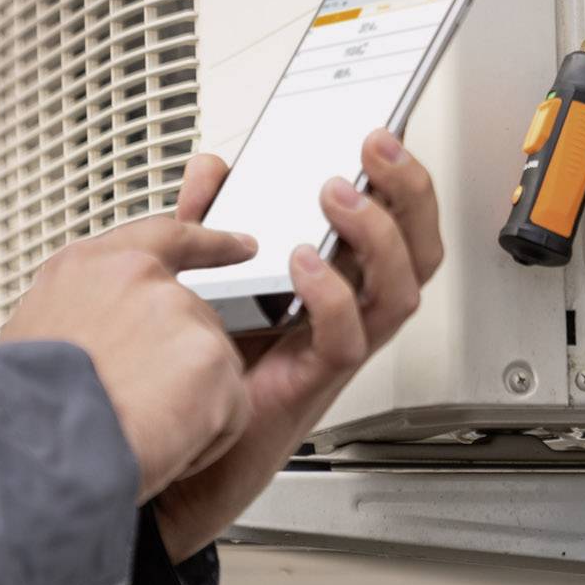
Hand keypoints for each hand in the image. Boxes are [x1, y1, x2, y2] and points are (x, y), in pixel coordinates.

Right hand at [0, 215, 256, 502]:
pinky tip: (160, 449)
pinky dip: (205, 443)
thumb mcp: (29, 341)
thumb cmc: (21, 414)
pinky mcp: (210, 356)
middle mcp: (137, 278)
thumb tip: (91, 337)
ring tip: (134, 431)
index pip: (161, 238)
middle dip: (178, 369)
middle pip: (193, 320)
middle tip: (137, 408)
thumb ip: (79, 320)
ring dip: (185, 408)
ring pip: (211, 369)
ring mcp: (178, 312)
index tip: (239, 246)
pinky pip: (230, 411)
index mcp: (86, 268)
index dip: (206, 243)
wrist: (33, 454)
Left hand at [150, 131, 444, 560]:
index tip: (390, 125)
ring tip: (340, 193)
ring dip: (380, 235)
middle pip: (416, 248)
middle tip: (379, 144)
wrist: (167, 460)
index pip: (389, 221)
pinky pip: (347, 341)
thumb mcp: (200, 279)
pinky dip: (333, 298)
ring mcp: (332, 348)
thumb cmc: (195, 375)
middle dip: (409, 190)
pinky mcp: (308, 384)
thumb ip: (206, 222)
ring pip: (400, 290)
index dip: (401, 175)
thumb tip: (213, 169)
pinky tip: (303, 265)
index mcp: (327, 280)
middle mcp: (343, 312)